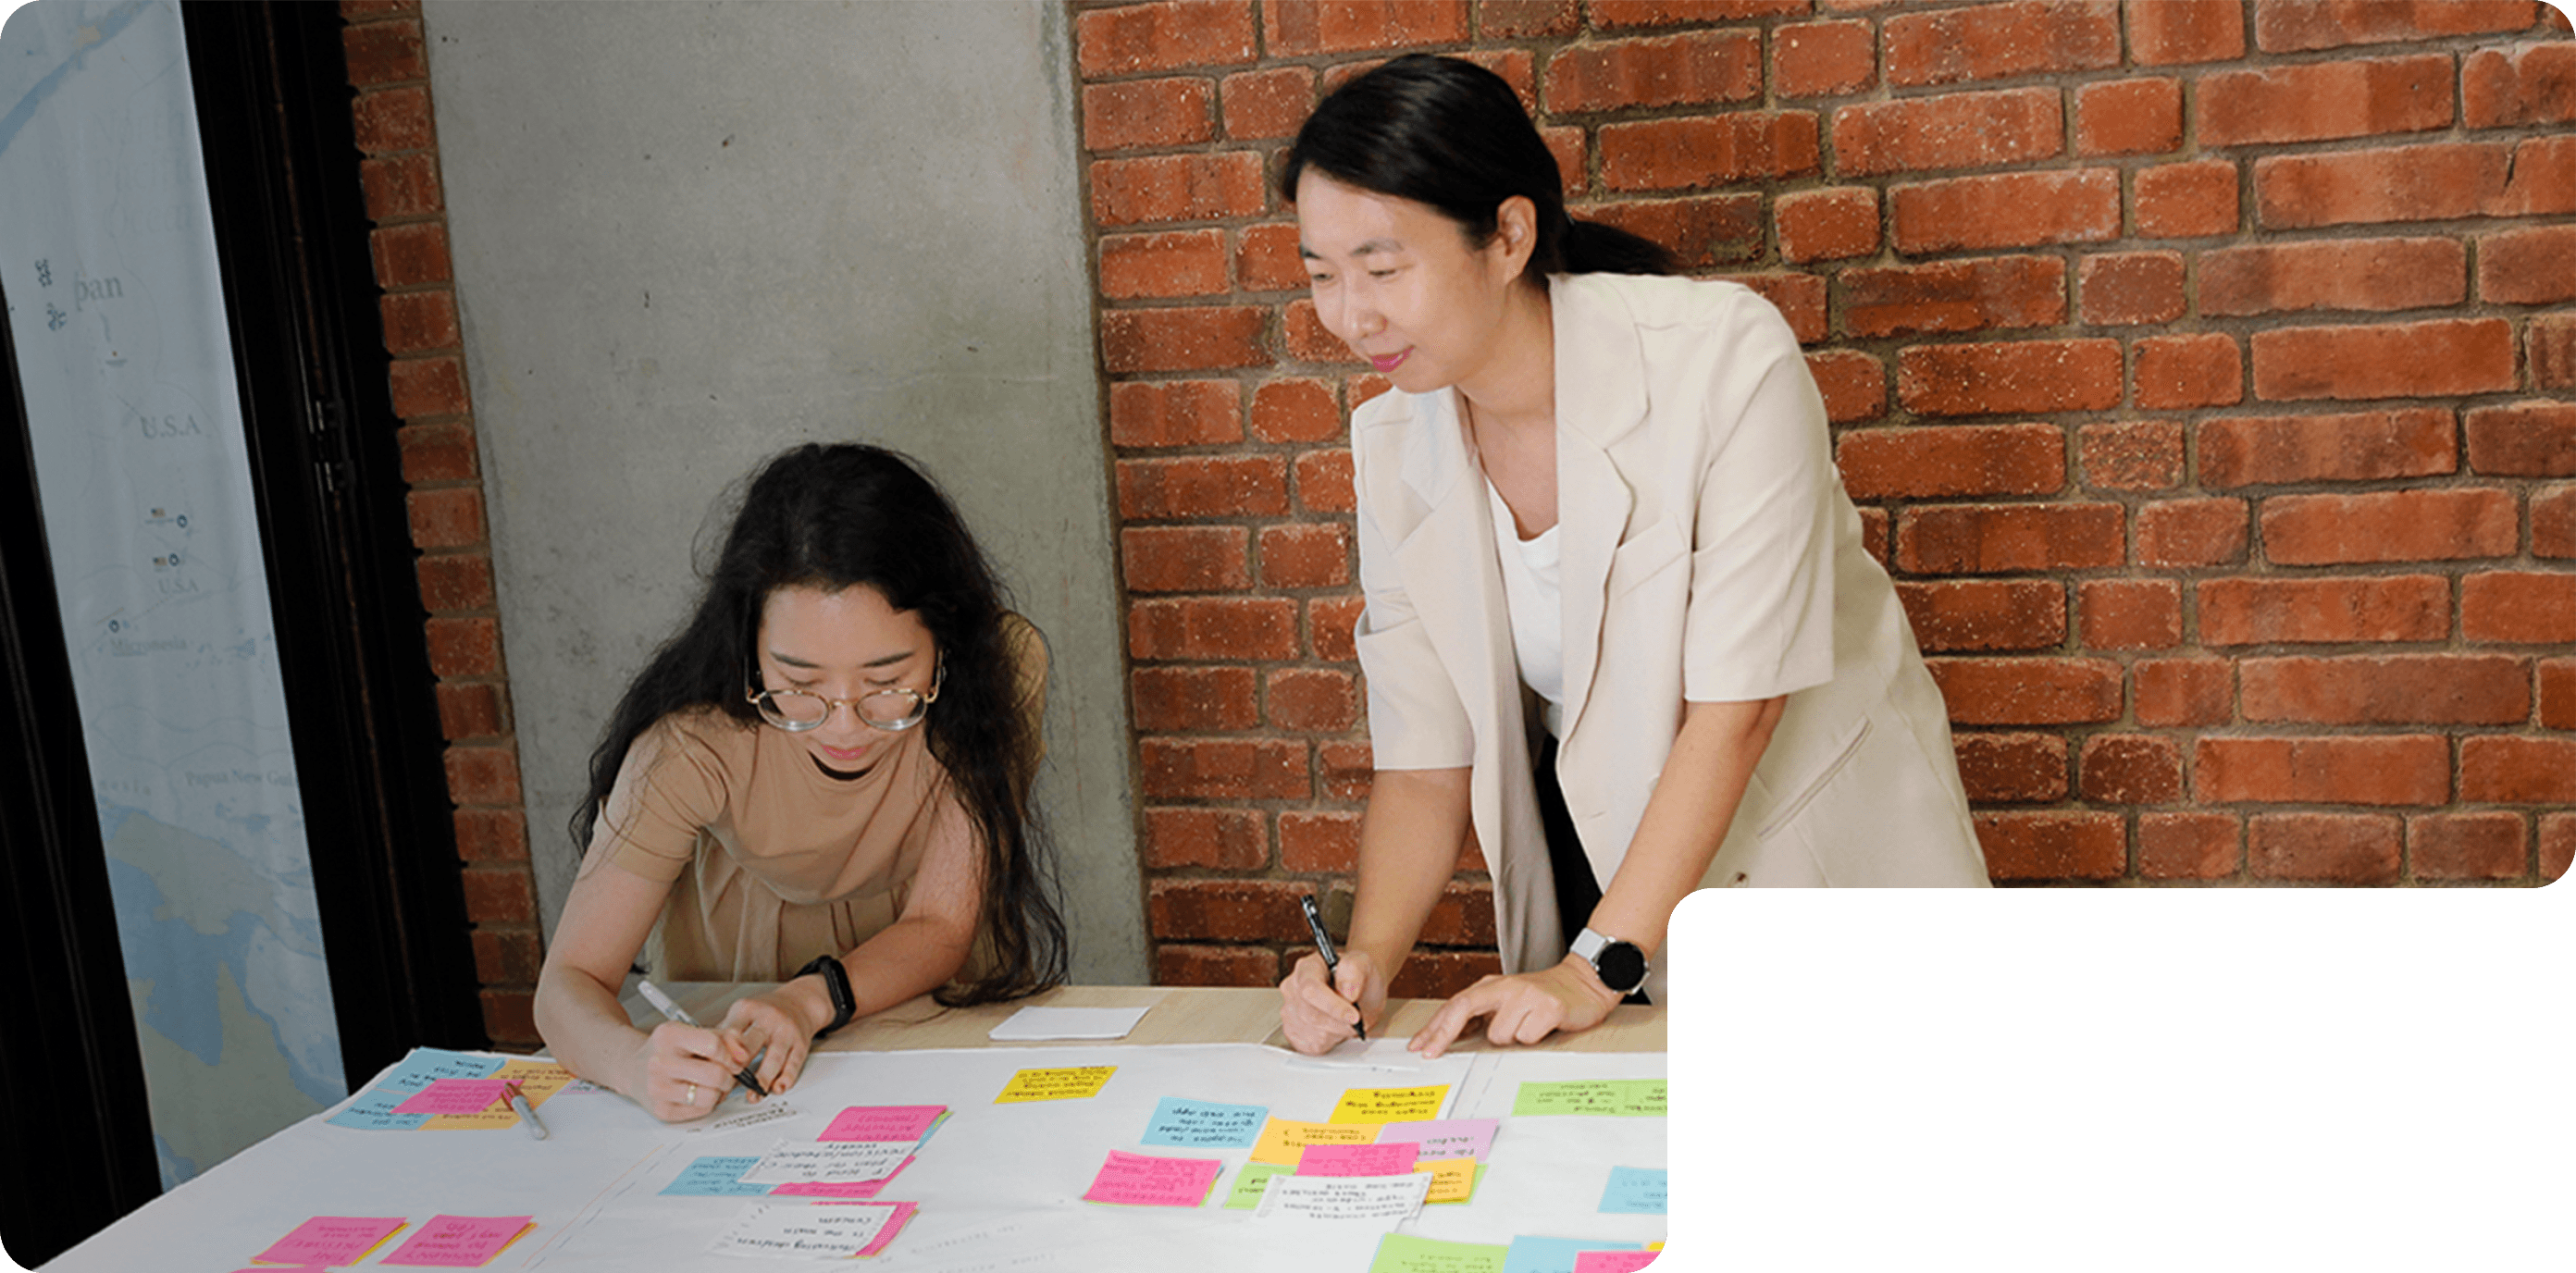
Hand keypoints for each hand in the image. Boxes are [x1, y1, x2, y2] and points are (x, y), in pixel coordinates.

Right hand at [630, 1020, 755, 1122]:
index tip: (731, 1057)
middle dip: (730, 1075)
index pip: (714, 1046)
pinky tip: (699, 1092)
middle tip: (727, 1072)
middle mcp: (659, 1062)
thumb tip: (744, 1054)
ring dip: (720, 1091)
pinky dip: (708, 1102)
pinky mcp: (661, 1110)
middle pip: (715, 1074)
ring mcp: (658, 1088)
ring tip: (713, 1083)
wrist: (634, 1067)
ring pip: (711, 1096)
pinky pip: (702, 1110)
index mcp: (668, 1036)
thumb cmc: (669, 1049)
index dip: (730, 1054)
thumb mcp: (694, 1032)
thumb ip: (725, 1038)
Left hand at [717, 986, 821, 1095]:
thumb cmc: (765, 1012)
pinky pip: (794, 1063)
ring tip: (753, 1094)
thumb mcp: (742, 1013)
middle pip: (751, 1043)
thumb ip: (724, 1034)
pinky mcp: (801, 1044)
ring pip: (774, 1057)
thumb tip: (703, 1060)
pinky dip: (786, 1078)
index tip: (712, 1070)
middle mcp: (768, 1019)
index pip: (731, 1032)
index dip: (722, 1052)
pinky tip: (778, 1088)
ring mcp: (786, 1032)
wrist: (799, 1002)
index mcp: (748, 1010)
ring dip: (762, 1078)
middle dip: (739, 1064)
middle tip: (728, 1082)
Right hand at [1278, 951, 1385, 1054]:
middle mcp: (1293, 987)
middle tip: (1357, 1019)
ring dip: (1337, 1032)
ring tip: (1346, 1019)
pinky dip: (1330, 1041)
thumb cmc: (1358, 976)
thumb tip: (1347, 990)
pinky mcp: (1292, 1031)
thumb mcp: (1364, 964)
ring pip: (1313, 1033)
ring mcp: (1290, 1010)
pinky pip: (1311, 1046)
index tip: (1354, 1016)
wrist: (1359, 990)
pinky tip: (1336, 1027)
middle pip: (1311, 1015)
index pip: (1311, 989)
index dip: (1332, 1006)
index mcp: (1307, 967)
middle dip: (1339, 1022)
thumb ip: (1354, 970)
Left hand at [1409, 955, 1622, 1059]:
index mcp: (1493, 986)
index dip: (1435, 1027)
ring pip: (1500, 1034)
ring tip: (1529, 1027)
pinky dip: (1534, 1038)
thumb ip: (1483, 1015)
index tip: (1419, 1046)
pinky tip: (1544, 1027)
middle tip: (1431, 1053)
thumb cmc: (1542, 997)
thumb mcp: (1508, 1001)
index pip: (1456, 1005)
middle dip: (1443, 1034)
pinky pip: (1528, 1037)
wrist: (1585, 982)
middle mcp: (1506, 987)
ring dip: (1512, 1038)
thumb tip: (1450, 1037)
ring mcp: (1526, 995)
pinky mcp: (1549, 1007)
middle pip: (1463, 1009)